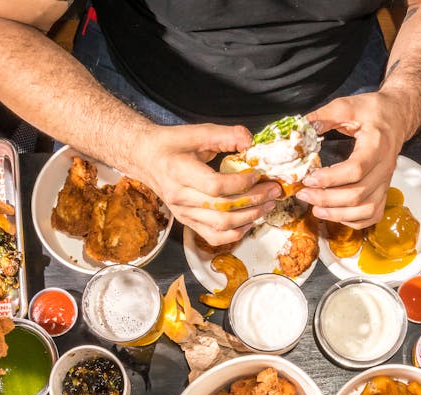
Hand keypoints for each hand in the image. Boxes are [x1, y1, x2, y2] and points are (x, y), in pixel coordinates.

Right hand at [134, 124, 280, 246]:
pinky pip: (213, 237)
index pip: (215, 186)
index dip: (241, 183)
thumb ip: (224, 135)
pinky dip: (235, 234)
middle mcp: (180, 197)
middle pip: (223, 208)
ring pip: (221, 225)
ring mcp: (183, 213)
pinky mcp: (187, 222)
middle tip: (274, 191)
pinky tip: (249, 222)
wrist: (146, 158)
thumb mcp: (196, 132)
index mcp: (179, 172)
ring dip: (249, 218)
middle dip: (254, 201)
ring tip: (268, 205)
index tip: (258, 174)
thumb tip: (250, 142)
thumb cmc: (171, 144)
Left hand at [300, 90, 410, 227]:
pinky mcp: (384, 191)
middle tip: (304, 194)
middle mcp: (385, 168)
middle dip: (327, 199)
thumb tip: (299, 130)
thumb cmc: (374, 111)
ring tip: (316, 209)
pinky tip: (336, 214)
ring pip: (365, 210)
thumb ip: (323, 117)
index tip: (309, 179)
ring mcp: (386, 182)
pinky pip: (372, 215)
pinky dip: (353, 221)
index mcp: (377, 145)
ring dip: (338, 214)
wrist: (397, 117)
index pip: (356, 169)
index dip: (330, 178)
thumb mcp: (348, 105)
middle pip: (358, 194)